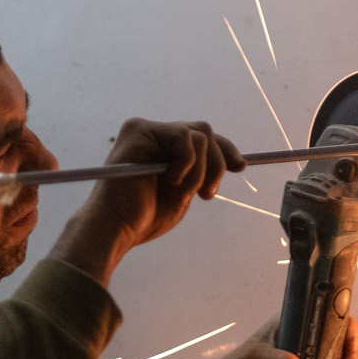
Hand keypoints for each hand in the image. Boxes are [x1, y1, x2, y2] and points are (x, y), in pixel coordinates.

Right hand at [49, 119, 242, 285]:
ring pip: (200, 135)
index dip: (225, 149)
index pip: (201, 137)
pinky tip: (171, 181)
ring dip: (199, 171)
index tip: (240, 166)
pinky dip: (186, 164)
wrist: (117, 228)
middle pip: (205, 131)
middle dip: (216, 164)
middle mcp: (153, 134)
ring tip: (182, 194)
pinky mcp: (138, 130)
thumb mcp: (184, 193)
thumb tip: (234, 160)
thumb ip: (201, 173)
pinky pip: (184, 138)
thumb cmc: (145, 218)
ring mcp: (145, 130)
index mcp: (162, 147)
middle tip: (207, 194)